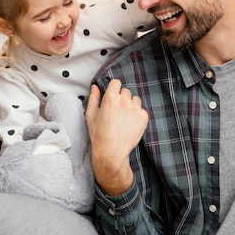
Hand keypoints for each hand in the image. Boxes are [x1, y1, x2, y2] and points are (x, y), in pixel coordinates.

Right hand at [85, 79, 147, 195]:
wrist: (111, 152)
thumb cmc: (99, 135)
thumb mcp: (91, 114)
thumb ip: (93, 97)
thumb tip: (95, 87)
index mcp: (110, 98)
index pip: (116, 82)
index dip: (114, 88)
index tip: (113, 95)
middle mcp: (124, 101)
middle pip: (126, 91)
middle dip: (121, 98)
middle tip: (116, 111)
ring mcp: (135, 109)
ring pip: (135, 100)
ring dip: (131, 105)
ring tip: (124, 118)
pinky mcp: (143, 117)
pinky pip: (141, 110)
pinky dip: (137, 115)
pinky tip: (130, 124)